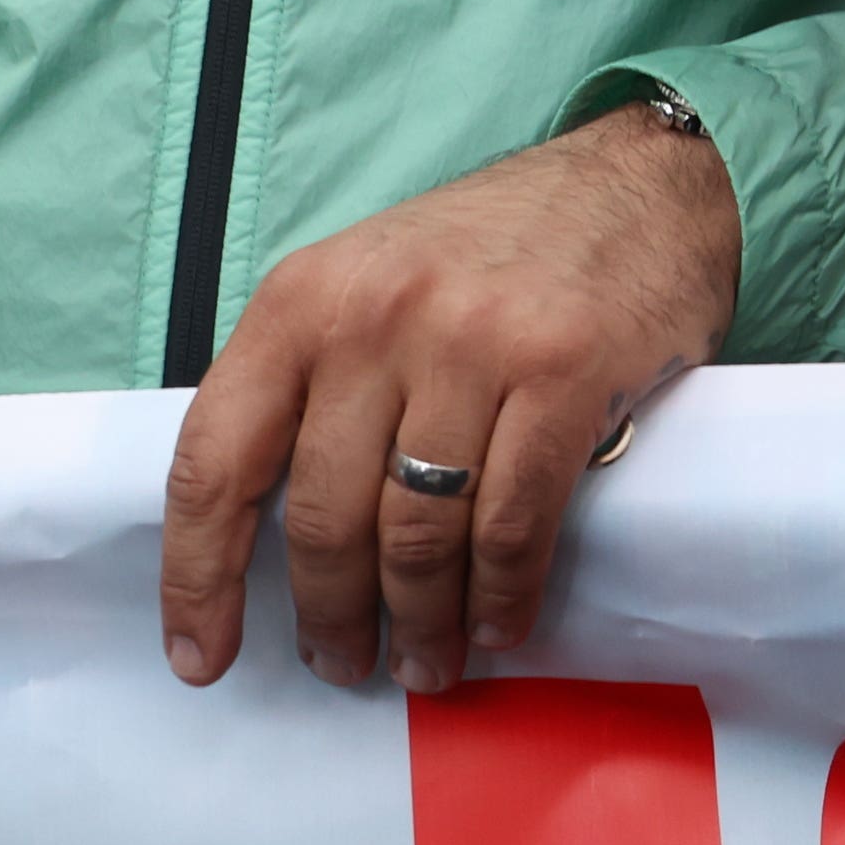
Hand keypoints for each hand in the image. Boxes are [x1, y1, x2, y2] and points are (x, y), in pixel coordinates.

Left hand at [158, 105, 741, 699]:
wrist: (646, 178)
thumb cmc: (501, 250)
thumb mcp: (374, 283)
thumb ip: (319, 381)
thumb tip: (268, 532)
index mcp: (306, 298)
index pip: (215, 460)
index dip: (198, 576)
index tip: (199, 657)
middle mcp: (377, 315)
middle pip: (322, 514)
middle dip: (329, 616)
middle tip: (343, 665)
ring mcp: (472, 341)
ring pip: (416, 531)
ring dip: (420, 621)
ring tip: (427, 663)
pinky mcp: (566, 369)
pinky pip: (513, 519)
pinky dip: (501, 592)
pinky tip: (498, 623)